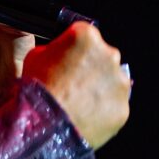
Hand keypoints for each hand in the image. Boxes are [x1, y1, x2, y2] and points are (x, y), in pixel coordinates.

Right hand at [23, 22, 130, 149]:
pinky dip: (102, 109)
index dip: (73, 48)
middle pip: (102, 57)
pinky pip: (113, 105)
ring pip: (111, 82)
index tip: (67, 59)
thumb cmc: (37, 89)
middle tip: (71, 83)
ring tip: (77, 102)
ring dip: (99, 88)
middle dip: (90, 68)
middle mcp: (109, 54)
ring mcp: (119, 82)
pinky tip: (85, 114)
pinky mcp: (123, 106)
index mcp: (86, 36)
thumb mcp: (35, 55)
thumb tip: (62, 54)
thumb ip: (55, 50)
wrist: (44, 123)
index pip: (85, 35)